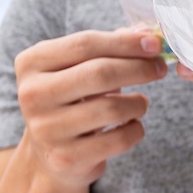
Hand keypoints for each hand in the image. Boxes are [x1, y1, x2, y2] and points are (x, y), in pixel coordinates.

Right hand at [11, 27, 166, 189]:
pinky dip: (136, 129)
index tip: (155, 44)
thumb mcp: (78, 68)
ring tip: (140, 102)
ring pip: (112, 108)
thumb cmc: (71, 100)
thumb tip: (149, 34)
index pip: (85, 44)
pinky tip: (132, 124)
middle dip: (139, 68)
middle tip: (160, 69)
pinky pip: (118, 139)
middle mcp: (32, 94)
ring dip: (138, 103)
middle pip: (100, 73)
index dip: (126, 42)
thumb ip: (110, 47)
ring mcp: (46, 129)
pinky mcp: (66, 157)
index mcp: (32, 63)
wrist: (51, 154)